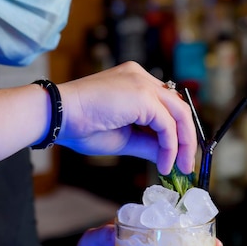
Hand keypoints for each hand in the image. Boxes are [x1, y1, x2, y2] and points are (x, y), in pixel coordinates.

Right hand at [57, 61, 196, 175]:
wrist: (59, 117)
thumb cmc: (82, 127)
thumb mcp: (124, 139)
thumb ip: (148, 143)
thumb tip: (168, 156)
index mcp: (135, 83)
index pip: (167, 106)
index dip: (177, 132)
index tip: (178, 156)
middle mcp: (141, 77)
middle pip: (178, 108)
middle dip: (186, 139)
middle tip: (187, 166)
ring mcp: (143, 83)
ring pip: (179, 114)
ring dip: (183, 144)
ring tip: (180, 167)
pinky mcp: (143, 95)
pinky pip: (168, 124)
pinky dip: (171, 146)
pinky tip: (164, 163)